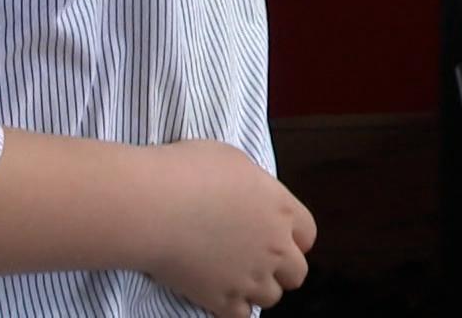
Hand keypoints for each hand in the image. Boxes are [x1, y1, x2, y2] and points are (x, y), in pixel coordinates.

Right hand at [142, 141, 315, 317]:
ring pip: (271, 297)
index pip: (307, 234)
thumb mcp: (232, 161)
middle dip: (281, 268)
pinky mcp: (222, 299)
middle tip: (257, 260)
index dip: (293, 237)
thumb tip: (247, 193)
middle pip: (297, 272)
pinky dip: (232, 307)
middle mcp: (274, 247)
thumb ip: (252, 185)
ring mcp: (250, 276)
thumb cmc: (187, 172)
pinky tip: (218, 294)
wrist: (153, 206)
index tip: (276, 236)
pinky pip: (241, 316)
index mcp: (281, 209)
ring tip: (236, 277)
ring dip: (257, 289)